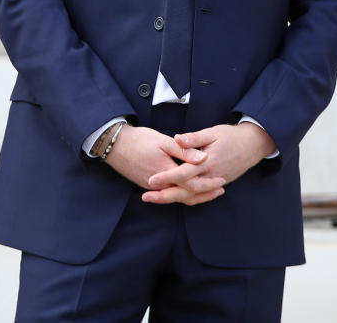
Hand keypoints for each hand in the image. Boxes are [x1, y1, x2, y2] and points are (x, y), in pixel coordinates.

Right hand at [103, 125, 223, 204]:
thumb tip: (203, 157)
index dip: (208, 183)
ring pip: (178, 197)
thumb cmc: (139, 140)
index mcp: (166, 173)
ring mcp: (153, 187)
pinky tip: (190, 187)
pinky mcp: (149, 185)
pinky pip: (169, 193)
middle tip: (221, 189)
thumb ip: (184, 150)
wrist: (115, 145)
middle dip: (205, 194)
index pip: (191, 185)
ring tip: (211, 191)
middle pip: (186, 195)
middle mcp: (160, 185)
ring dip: (195, 195)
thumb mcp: (163, 141)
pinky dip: (183, 193)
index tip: (221, 180)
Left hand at [142, 122, 275, 204]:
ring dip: (173, 198)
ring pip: (192, 196)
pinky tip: (174, 197)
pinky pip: (201, 195)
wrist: (253, 145)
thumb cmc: (231, 136)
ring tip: (155, 198)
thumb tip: (176, 139)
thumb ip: (193, 139)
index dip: (167, 177)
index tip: (151, 180)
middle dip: (165, 195)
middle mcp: (211, 176)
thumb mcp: (212, 132)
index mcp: (208, 162)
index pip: (184, 173)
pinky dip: (187, 198)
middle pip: (186, 191)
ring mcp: (216, 182)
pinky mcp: (218, 184)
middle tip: (146, 196)